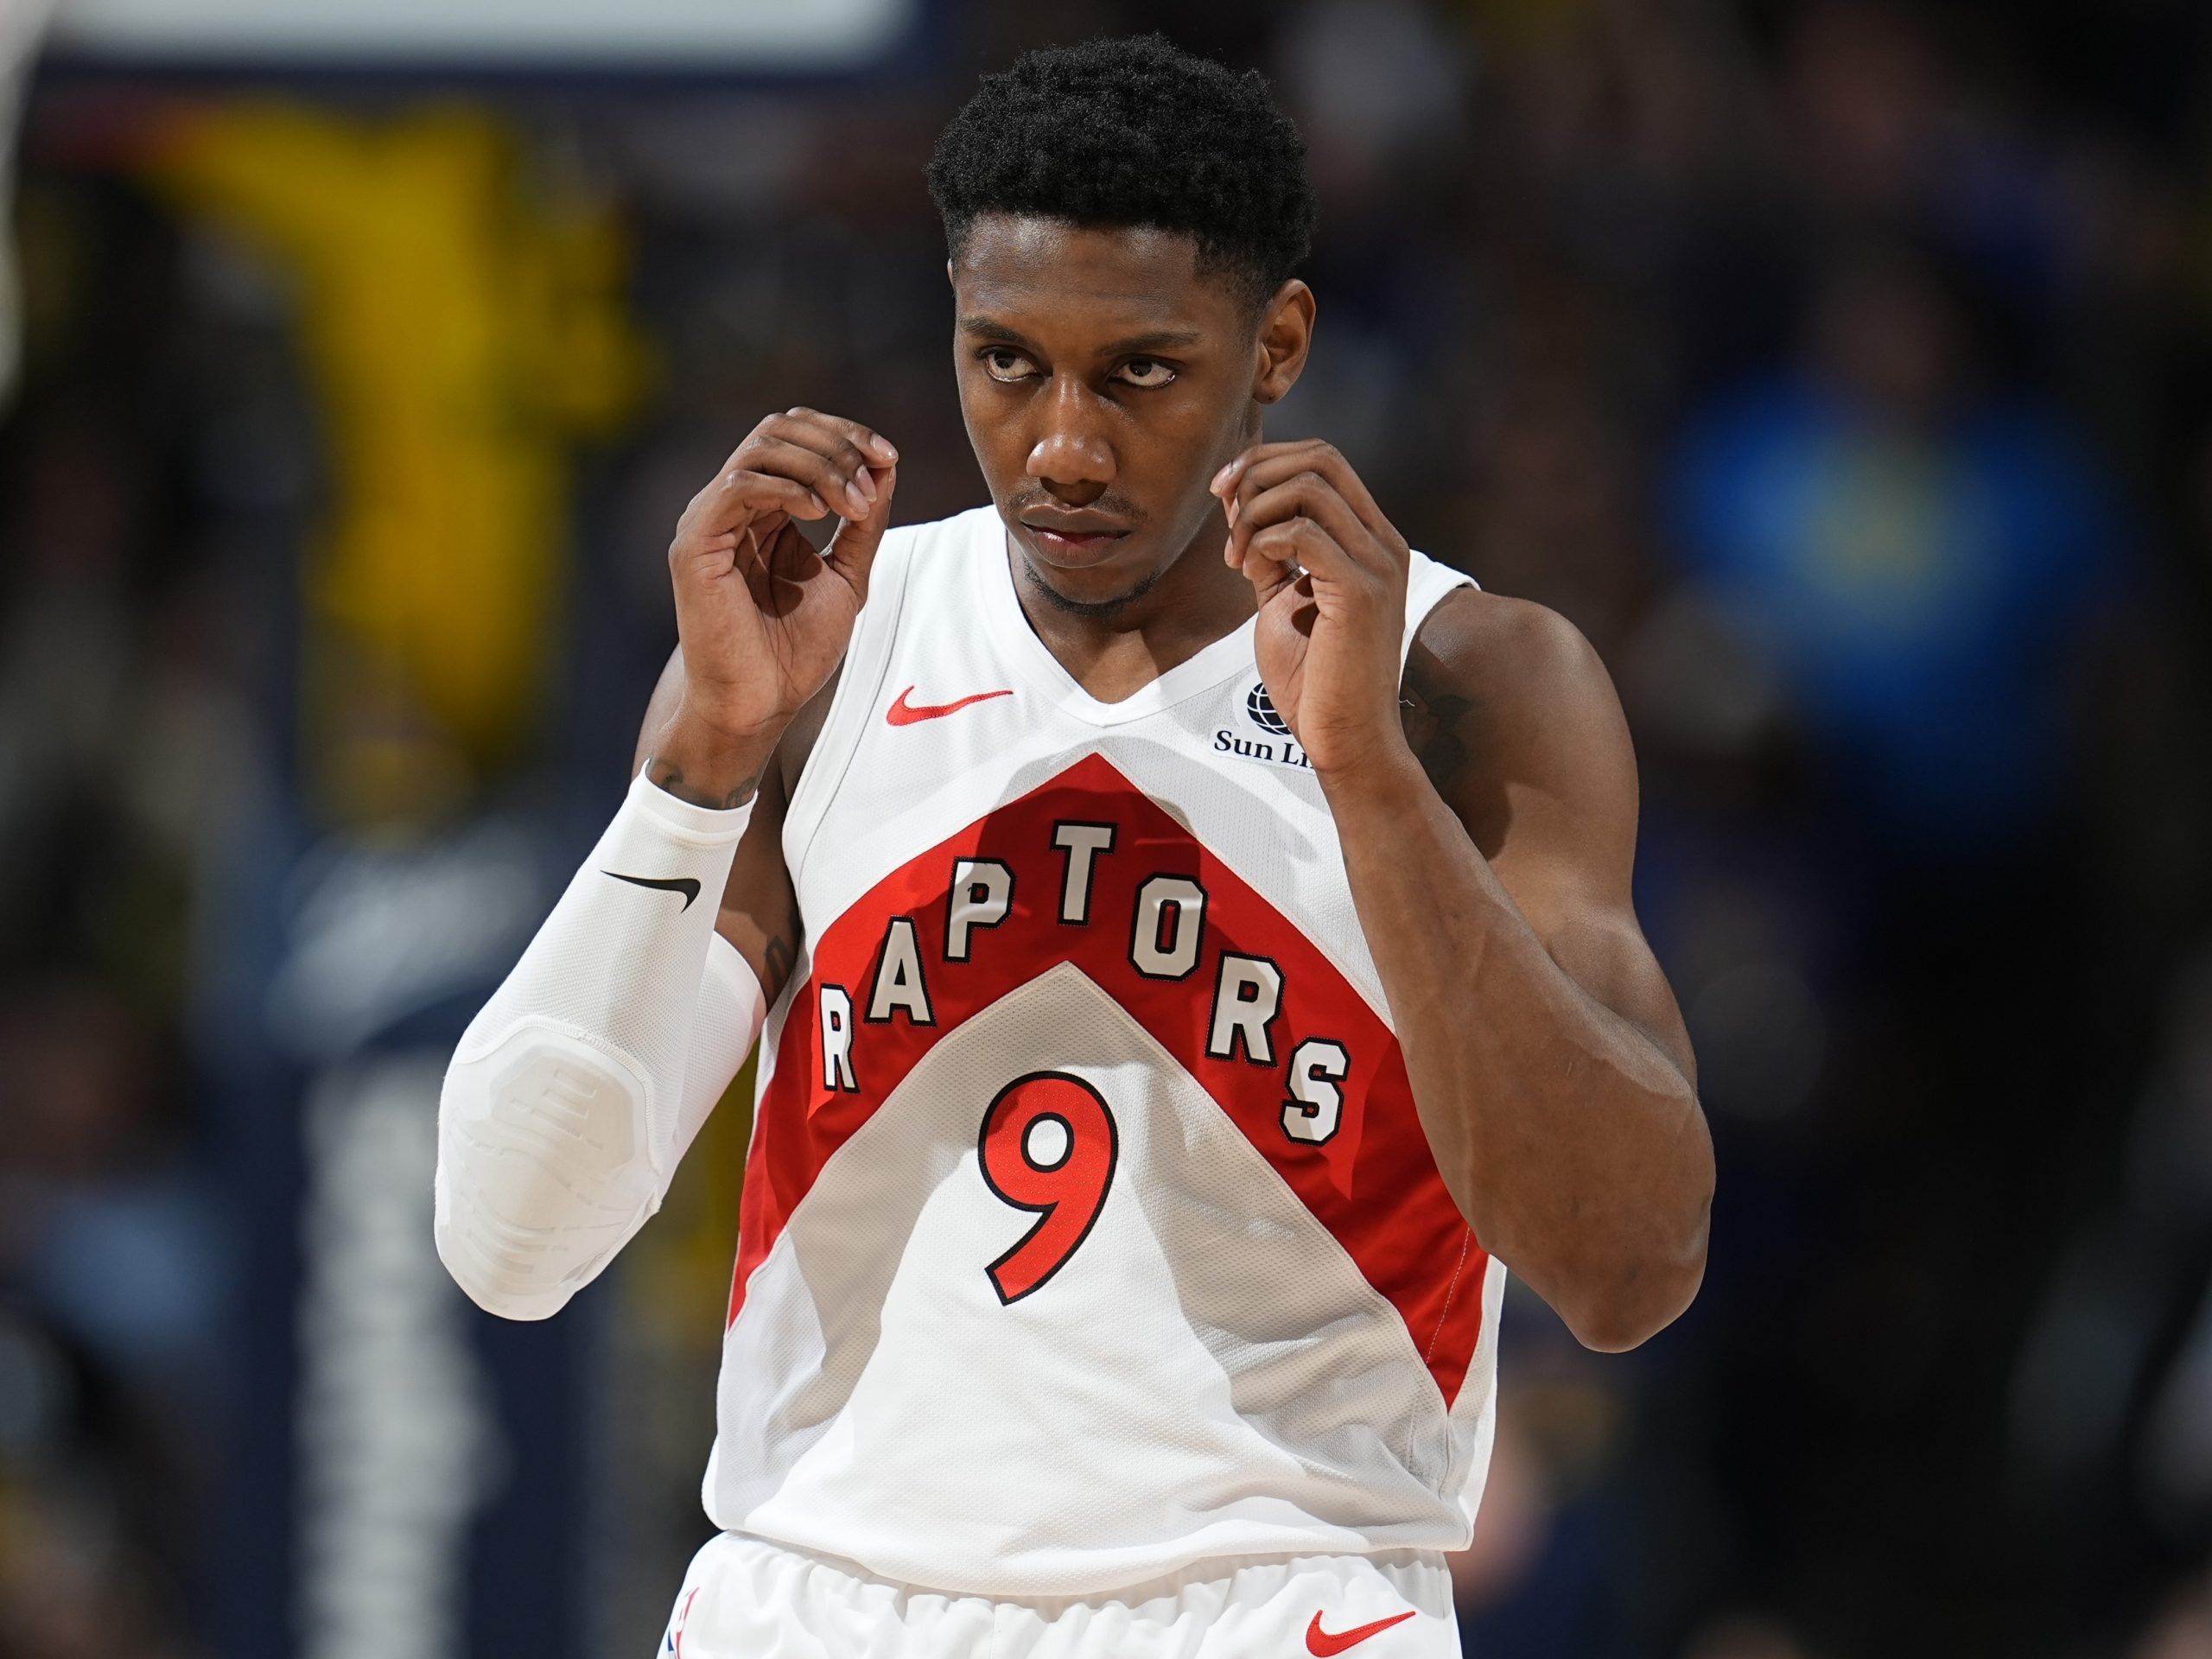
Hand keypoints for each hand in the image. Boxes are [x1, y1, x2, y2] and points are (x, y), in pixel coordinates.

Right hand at [653, 408, 897, 799]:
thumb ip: (863, 521)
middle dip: (836, 442)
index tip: (889, 458)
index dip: (845, 435)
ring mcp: (710, 520)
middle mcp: (732, 506)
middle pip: (778, 428)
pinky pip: (739, 487)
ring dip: (820, 466)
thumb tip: (886, 464)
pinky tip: (818, 513)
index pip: (797, 436)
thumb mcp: (847, 575)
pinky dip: (786, 488)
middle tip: (873, 476)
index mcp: (764, 509)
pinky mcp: (696, 544)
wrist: (761, 703)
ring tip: (852, 504)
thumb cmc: (795, 651)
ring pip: (761, 448)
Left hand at [1212, 439, 1411, 780]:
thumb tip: (1244, 510)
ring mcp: (1378, 564)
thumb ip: (1273, 555)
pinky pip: (1301, 533)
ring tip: (1235, 557)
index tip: (1225, 493)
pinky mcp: (1361, 592)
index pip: (1324, 461)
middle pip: (1320, 458)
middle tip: (1221, 506)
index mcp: (1372, 540)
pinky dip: (1262, 541)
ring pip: (1308, 487)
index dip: (1266, 462)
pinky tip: (1249, 572)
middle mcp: (1384, 543)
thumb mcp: (1286, 601)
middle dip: (1257, 470)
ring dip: (1253, 512)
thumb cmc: (1316, 680)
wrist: (1345, 739)